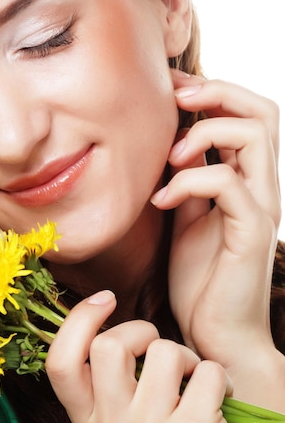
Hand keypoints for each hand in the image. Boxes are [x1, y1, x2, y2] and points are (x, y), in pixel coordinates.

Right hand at [46, 291, 272, 422]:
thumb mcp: (123, 412)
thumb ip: (105, 374)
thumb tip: (98, 305)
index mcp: (87, 422)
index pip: (59, 363)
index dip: (77, 321)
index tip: (106, 299)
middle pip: (107, 346)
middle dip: (142, 331)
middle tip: (160, 350)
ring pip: (163, 352)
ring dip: (186, 356)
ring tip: (193, 380)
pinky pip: (205, 371)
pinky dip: (217, 375)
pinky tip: (219, 398)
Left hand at [151, 71, 279, 366]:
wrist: (213, 334)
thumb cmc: (199, 280)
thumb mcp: (184, 220)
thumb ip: (184, 184)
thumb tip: (167, 148)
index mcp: (244, 181)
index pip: (245, 115)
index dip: (211, 92)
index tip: (170, 87)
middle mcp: (260, 187)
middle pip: (262, 111)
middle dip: (216, 92)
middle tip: (175, 98)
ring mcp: (260, 207)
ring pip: (255, 135)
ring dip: (202, 134)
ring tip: (167, 158)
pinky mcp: (252, 233)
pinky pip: (229, 184)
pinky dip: (189, 181)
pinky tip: (161, 200)